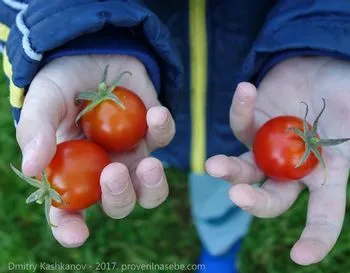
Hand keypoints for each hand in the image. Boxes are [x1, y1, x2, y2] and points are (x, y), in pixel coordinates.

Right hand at [16, 55, 174, 246]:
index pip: (67, 211)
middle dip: (119, 196)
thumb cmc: (62, 80)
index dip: (70, 228)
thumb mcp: (43, 99)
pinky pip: (164, 141)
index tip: (77, 235)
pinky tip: (155, 112)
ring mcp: (131, 154)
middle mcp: (103, 171)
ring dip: (154, 183)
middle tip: (114, 172)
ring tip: (150, 163)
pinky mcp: (152, 134)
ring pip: (150, 188)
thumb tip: (31, 166)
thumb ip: (36, 130)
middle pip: (119, 204)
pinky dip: (162, 129)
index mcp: (70, 172)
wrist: (93, 51)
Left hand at [206, 56, 349, 264]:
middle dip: (257, 201)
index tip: (301, 256)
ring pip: (245, 169)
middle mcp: (295, 167)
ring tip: (214, 166)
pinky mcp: (254, 122)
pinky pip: (241, 124)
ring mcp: (270, 147)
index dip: (315, 238)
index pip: (323, 215)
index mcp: (327, 174)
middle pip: (273, 197)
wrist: (333, 59)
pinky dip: (240, 110)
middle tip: (239, 195)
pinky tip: (247, 89)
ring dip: (229, 170)